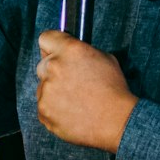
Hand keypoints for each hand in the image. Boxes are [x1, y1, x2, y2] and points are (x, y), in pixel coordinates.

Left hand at [35, 29, 136, 151]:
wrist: (116, 121)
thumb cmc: (114, 91)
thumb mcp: (105, 58)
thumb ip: (81, 52)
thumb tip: (69, 52)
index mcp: (70, 50)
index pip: (46, 38)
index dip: (52, 46)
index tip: (55, 51)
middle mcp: (54, 67)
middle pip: (43, 64)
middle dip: (54, 71)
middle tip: (71, 81)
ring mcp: (46, 90)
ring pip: (43, 87)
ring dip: (54, 91)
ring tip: (75, 100)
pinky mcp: (43, 110)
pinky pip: (44, 106)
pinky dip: (54, 109)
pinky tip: (72, 112)